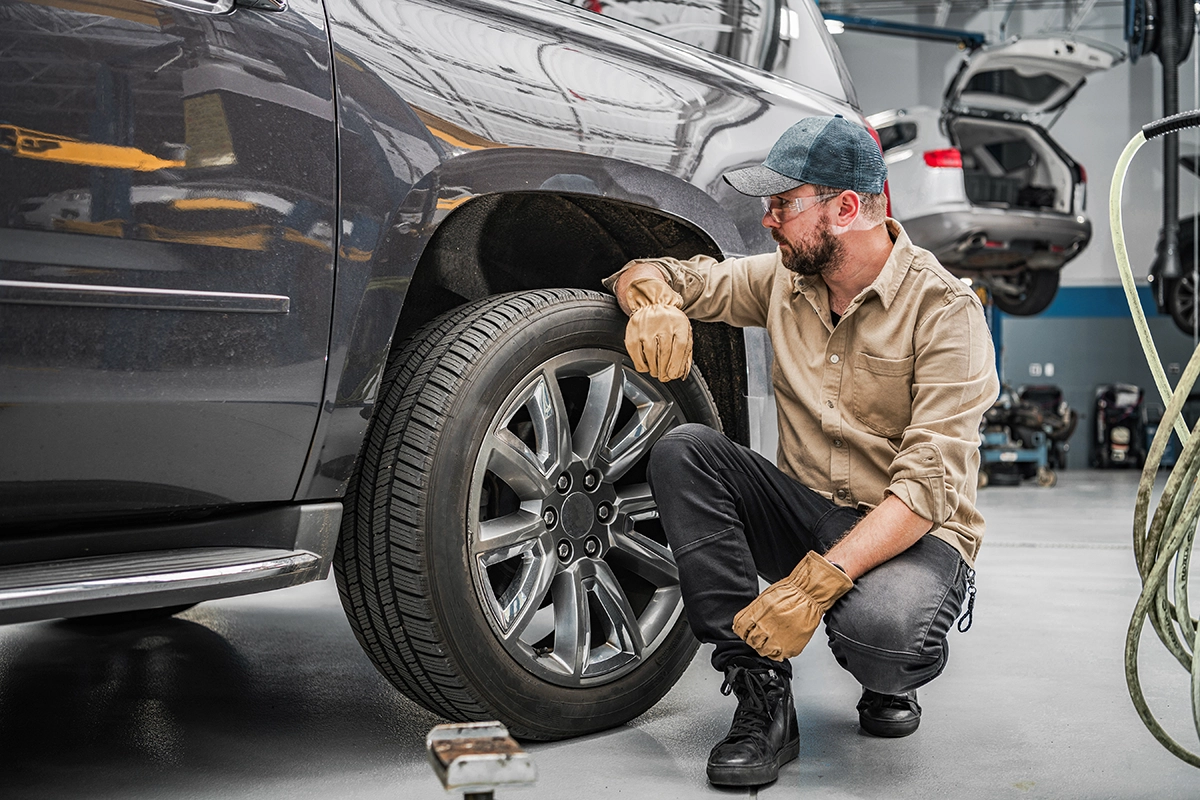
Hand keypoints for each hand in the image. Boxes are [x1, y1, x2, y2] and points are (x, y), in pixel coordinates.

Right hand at [623, 277, 691, 380]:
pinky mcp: (633, 335)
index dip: (677, 365)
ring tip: (657, 372)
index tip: (674, 375)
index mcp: (678, 324)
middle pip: (665, 354)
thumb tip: (683, 374)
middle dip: (666, 371)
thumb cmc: (670, 321)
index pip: (680, 348)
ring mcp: (646, 330)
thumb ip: (686, 352)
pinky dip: (642, 366)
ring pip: (651, 357)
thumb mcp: (684, 331)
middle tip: (665, 377)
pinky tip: (647, 365)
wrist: (652, 303)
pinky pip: (637, 357)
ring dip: (655, 370)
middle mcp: (662, 325)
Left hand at [732, 551, 852, 659]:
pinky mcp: (791, 648)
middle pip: (751, 641)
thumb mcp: (764, 598)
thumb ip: (753, 612)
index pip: (740, 629)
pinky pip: (779, 656)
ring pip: (763, 651)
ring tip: (771, 640)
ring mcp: (778, 640)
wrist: (809, 595)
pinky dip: (778, 652)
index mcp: (756, 615)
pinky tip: (781, 643)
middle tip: (759, 635)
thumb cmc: (791, 593)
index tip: (745, 631)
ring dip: (765, 647)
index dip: (742, 630)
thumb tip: (746, 622)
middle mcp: (766, 629)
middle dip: (753, 639)